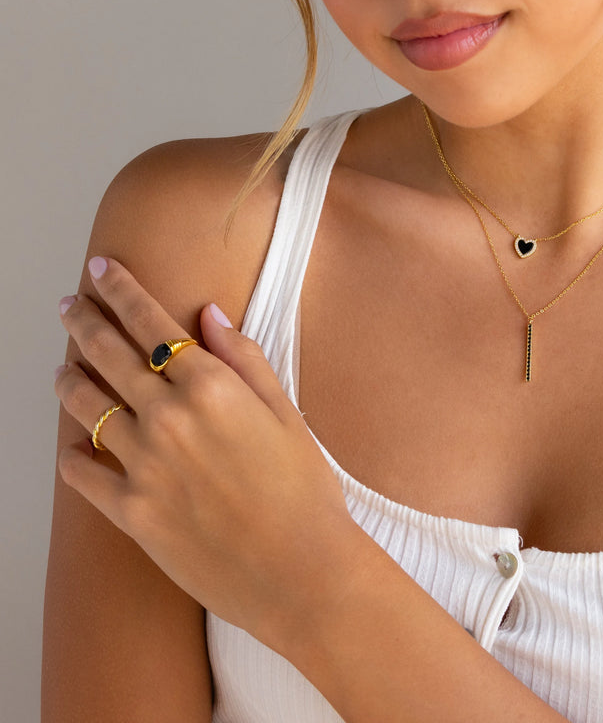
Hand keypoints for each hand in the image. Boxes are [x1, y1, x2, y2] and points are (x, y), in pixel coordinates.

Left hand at [54, 256, 356, 646]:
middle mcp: (169, 418)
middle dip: (84, 321)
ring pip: (87, 408)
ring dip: (69, 380)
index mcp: (212, 386)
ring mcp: (144, 466)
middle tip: (68, 304)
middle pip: (108, 355)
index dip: (121, 290)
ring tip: (62, 368)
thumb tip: (208, 315)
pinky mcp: (131, 512)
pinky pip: (84, 476)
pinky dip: (74, 457)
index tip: (100, 269)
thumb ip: (245, 359)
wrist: (300, 570)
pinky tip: (74, 447)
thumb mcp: (288, 413)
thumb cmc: (305, 489)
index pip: (151, 323)